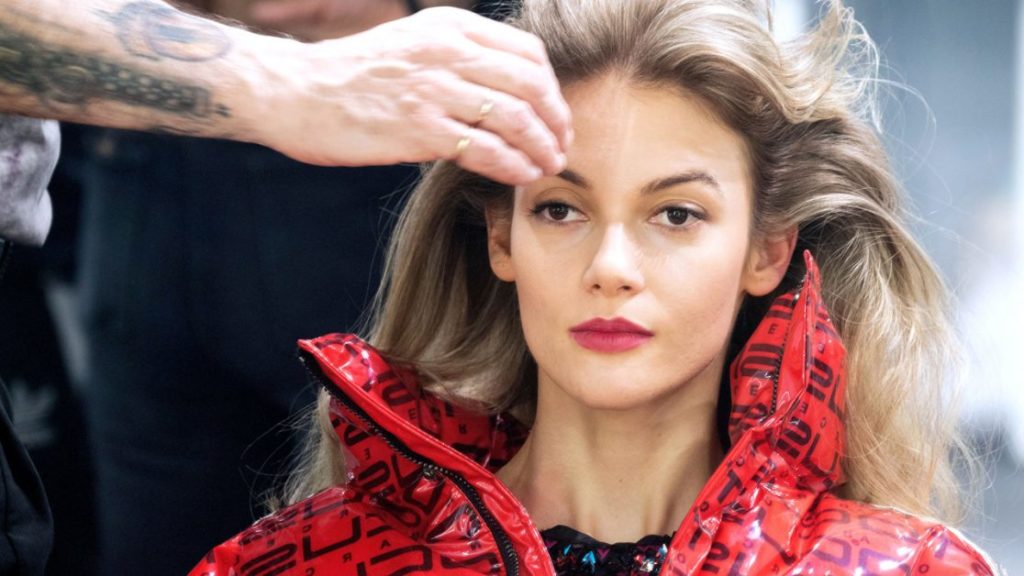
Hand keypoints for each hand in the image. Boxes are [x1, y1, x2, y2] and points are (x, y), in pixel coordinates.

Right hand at [250, 7, 571, 184]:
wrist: (297, 92)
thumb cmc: (355, 75)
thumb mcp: (412, 43)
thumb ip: (457, 55)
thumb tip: (504, 85)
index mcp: (450, 27)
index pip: (528, 53)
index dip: (552, 89)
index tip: (555, 116)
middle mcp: (448, 51)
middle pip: (531, 85)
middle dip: (556, 122)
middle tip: (561, 147)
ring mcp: (434, 89)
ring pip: (516, 118)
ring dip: (542, 148)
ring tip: (547, 167)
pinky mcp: (419, 128)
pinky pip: (486, 149)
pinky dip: (513, 165)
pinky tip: (520, 176)